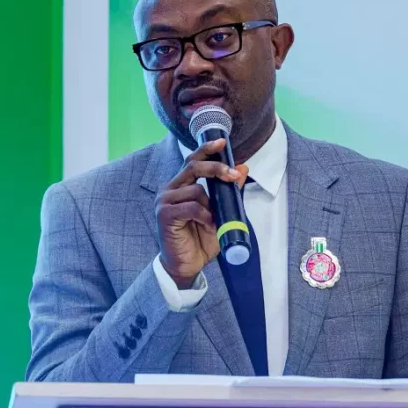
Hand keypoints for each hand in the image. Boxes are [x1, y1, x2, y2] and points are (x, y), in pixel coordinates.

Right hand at [155, 139, 248, 288]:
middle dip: (216, 168)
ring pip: (196, 190)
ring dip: (211, 206)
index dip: (207, 149)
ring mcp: (164, 201)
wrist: (187, 265)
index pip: (193, 160)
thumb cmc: (200, 240)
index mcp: (181, 186)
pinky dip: (204, 215)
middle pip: (193, 166)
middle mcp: (170, 189)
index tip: (222, 141)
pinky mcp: (164, 214)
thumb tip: (242, 168)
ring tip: (213, 222)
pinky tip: (207, 225)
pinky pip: (191, 207)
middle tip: (232, 175)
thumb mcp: (221, 213)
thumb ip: (229, 191)